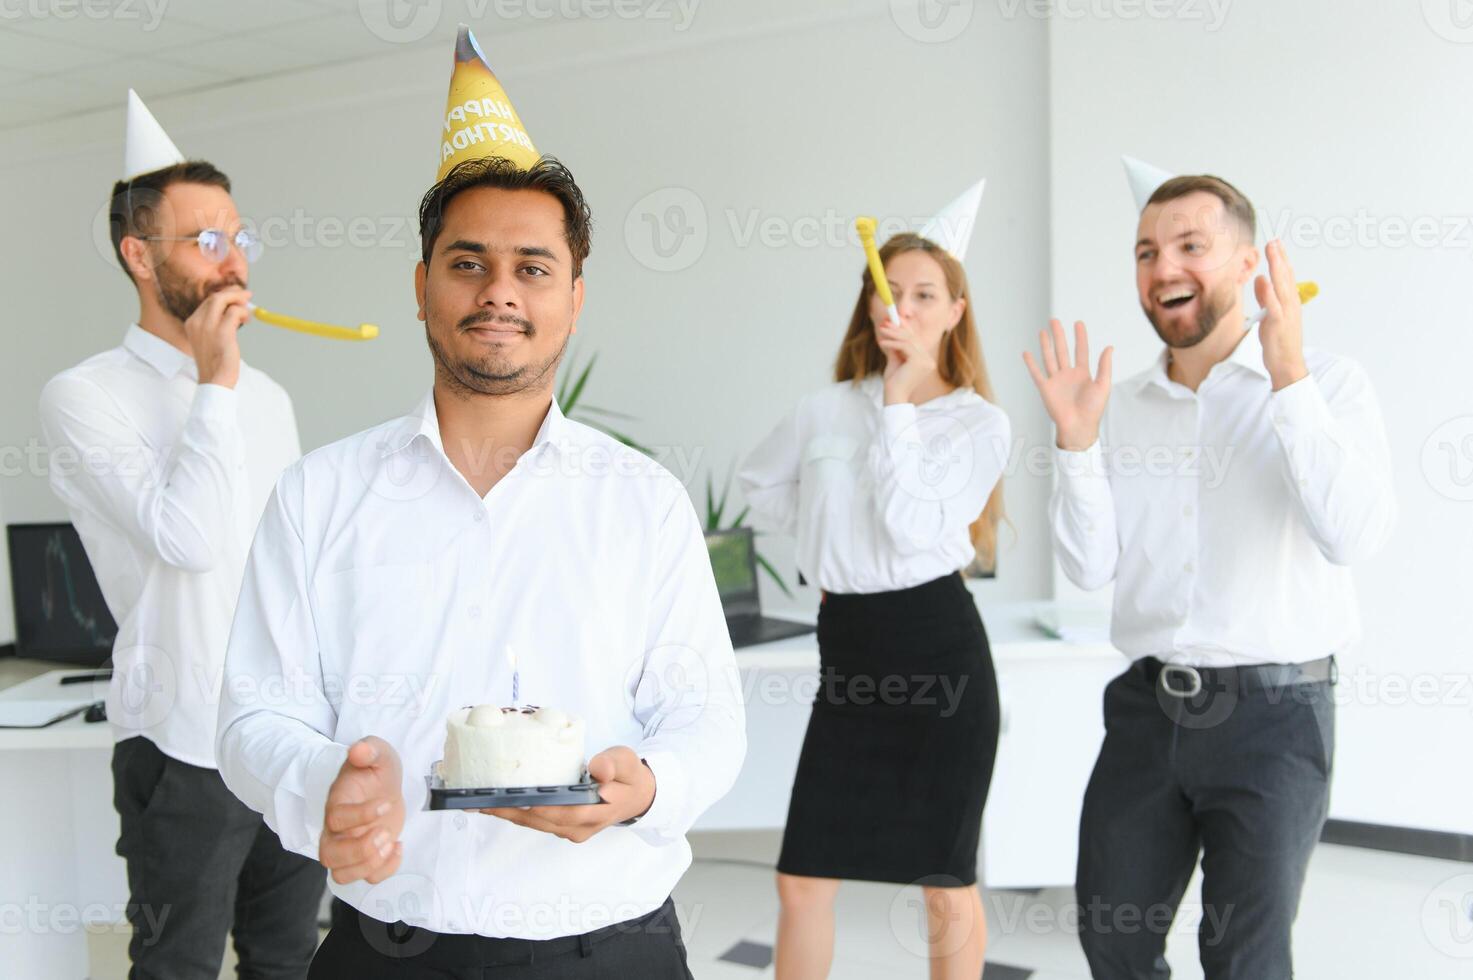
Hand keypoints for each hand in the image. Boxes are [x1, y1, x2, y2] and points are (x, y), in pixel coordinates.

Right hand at [183, 286, 249, 388]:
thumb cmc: (215, 363)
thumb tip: (233, 311)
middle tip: (246, 295)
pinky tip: (247, 320)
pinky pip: (235, 311)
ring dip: (239, 300)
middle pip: (215, 297)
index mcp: (191, 323)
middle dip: (232, 293)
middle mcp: (197, 322)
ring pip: (223, 299)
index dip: (223, 296)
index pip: (207, 302)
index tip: (235, 295)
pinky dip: (243, 312)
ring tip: (248, 311)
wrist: (215, 380)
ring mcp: (208, 326)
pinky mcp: (222, 332)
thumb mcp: (208, 340)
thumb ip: (215, 325)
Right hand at [319, 736, 404, 884]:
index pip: (335, 819)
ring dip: (369, 866)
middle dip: (359, 851)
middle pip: (329, 856)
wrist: (382, 785)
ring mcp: (348, 846)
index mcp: (337, 802)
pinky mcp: (365, 857)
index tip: (386, 803)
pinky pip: (367, 878)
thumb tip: (359, 750)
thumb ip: (370, 749)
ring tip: (391, 842)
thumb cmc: (375, 769)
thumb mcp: (378, 753)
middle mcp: (336, 830)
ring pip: (341, 875)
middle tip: (385, 833)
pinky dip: (385, 870)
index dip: (360, 816)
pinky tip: (398, 846)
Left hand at [485, 746, 654, 843]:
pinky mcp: (561, 826)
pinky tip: (494, 802)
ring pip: (532, 823)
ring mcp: (569, 830)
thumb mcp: (628, 762)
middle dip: (508, 810)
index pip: (560, 812)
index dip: (534, 807)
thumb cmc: (629, 776)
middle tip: (478, 798)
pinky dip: (514, 812)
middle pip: (538, 820)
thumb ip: (614, 763)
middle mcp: (578, 827)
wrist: (637, 795)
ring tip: (477, 801)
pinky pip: (534, 821)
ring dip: (505, 813)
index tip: (509, 798)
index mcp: (595, 812)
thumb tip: (598, 769)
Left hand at [875, 316, 937, 403]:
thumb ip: (896, 349)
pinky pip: (904, 346)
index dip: (905, 327)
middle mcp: (928, 360)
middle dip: (898, 328)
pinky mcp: (919, 362)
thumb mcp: (894, 361)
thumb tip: (891, 334)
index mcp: (925, 360)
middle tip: (885, 322)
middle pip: (913, 338)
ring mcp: (926, 361)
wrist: (894, 397)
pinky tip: (882, 342)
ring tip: (881, 329)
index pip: (915, 339)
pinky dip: (892, 343)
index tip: (894, 319)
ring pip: (908, 340)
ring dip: (893, 333)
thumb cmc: (893, 383)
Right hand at [1023, 319, 1112, 451]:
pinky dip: (1031, 363)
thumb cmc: (1093, 409)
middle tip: (1055, 321)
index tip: (1078, 323)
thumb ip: (1105, 366)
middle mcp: (1068, 374)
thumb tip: (1109, 347)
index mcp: (1083, 373)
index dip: (1080, 337)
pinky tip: (1027, 353)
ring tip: (1043, 331)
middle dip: (1059, 335)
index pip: (1081, 350)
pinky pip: (1037, 373)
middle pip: (1062, 350)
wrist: (1079, 426)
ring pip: (1049, 358)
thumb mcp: (1103, 385)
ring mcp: (1056, 381)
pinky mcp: (1045, 388)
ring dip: (1046, 344)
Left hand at [1255, 240, 1307, 390]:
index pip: (1286, 275)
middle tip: (1274, 239)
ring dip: (1277, 267)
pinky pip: (1273, 306)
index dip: (1281, 258)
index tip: (1276, 242)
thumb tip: (1260, 279)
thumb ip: (1265, 297)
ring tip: (1273, 250)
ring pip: (1282, 285)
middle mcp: (1290, 303)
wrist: (1287, 363)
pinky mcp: (1278, 324)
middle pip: (1285, 275)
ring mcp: (1286, 313)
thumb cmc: (1279, 340)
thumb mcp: (1270, 314)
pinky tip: (1265, 280)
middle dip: (1279, 256)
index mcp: (1289, 301)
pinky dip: (1269, 293)